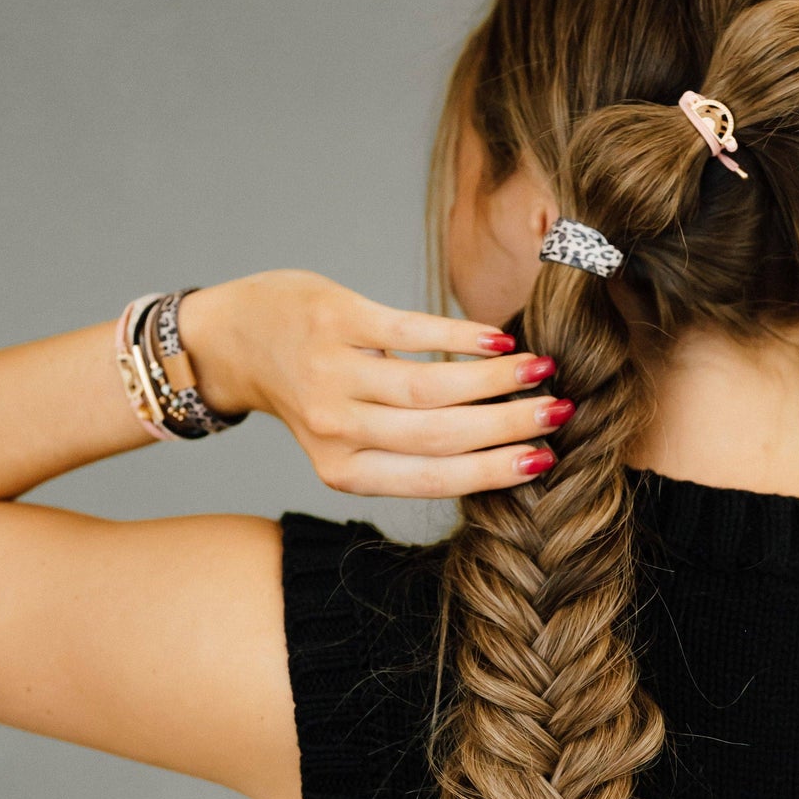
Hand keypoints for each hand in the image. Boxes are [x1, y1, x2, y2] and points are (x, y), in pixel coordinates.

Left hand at [183, 269, 572, 498]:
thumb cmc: (314, 391)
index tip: (547, 460)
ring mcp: (331, 373)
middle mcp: (335, 429)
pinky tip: (500, 338)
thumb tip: (504, 449)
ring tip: (542, 369)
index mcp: (344, 470)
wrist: (237, 340)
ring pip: (430, 387)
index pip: (432, 477)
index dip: (494, 471)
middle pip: (439, 434)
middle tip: (561, 413)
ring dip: (496, 380)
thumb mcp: (351, 436)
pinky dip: (462, 337)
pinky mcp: (334, 321)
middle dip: (509, 426)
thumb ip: (408, 448)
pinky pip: (410, 333)